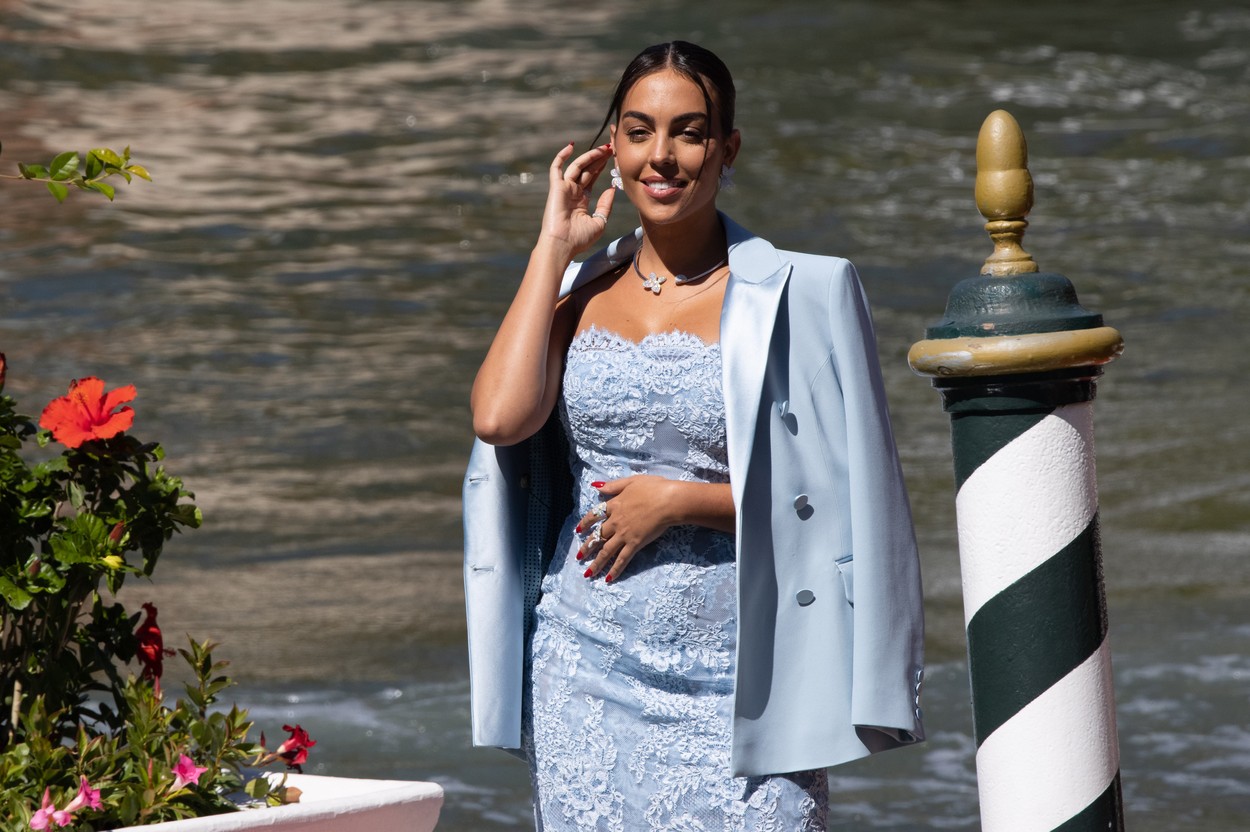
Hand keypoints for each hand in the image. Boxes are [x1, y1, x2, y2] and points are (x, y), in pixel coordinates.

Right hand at [541, 142, 615, 256]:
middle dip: (599, 158)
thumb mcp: (599, 222)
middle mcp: (572, 192)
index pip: (592, 178)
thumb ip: (606, 205)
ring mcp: (564, 188)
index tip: (612, 157)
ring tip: (604, 148)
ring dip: (590, 156)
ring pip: (577, 166)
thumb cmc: (579, 239)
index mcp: (581, 200)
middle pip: (587, 169)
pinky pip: (556, 167)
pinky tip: (571, 146)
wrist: (562, 245)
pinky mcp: (556, 187)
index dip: (601, 167)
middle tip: (611, 148)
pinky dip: (562, 156)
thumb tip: (611, 188)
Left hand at [575, 476, 677, 582]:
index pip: (594, 515)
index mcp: (614, 505)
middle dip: (587, 547)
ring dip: (596, 563)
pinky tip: (608, 579)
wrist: (668, 501)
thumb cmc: (654, 488)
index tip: (578, 530)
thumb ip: (613, 486)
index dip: (585, 523)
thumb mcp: (631, 481)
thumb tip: (596, 486)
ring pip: (606, 551)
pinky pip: (622, 559)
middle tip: (579, 557)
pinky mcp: (635, 544)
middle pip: (598, 536)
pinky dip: (615, 570)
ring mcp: (624, 534)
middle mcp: (615, 522)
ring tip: (587, 573)